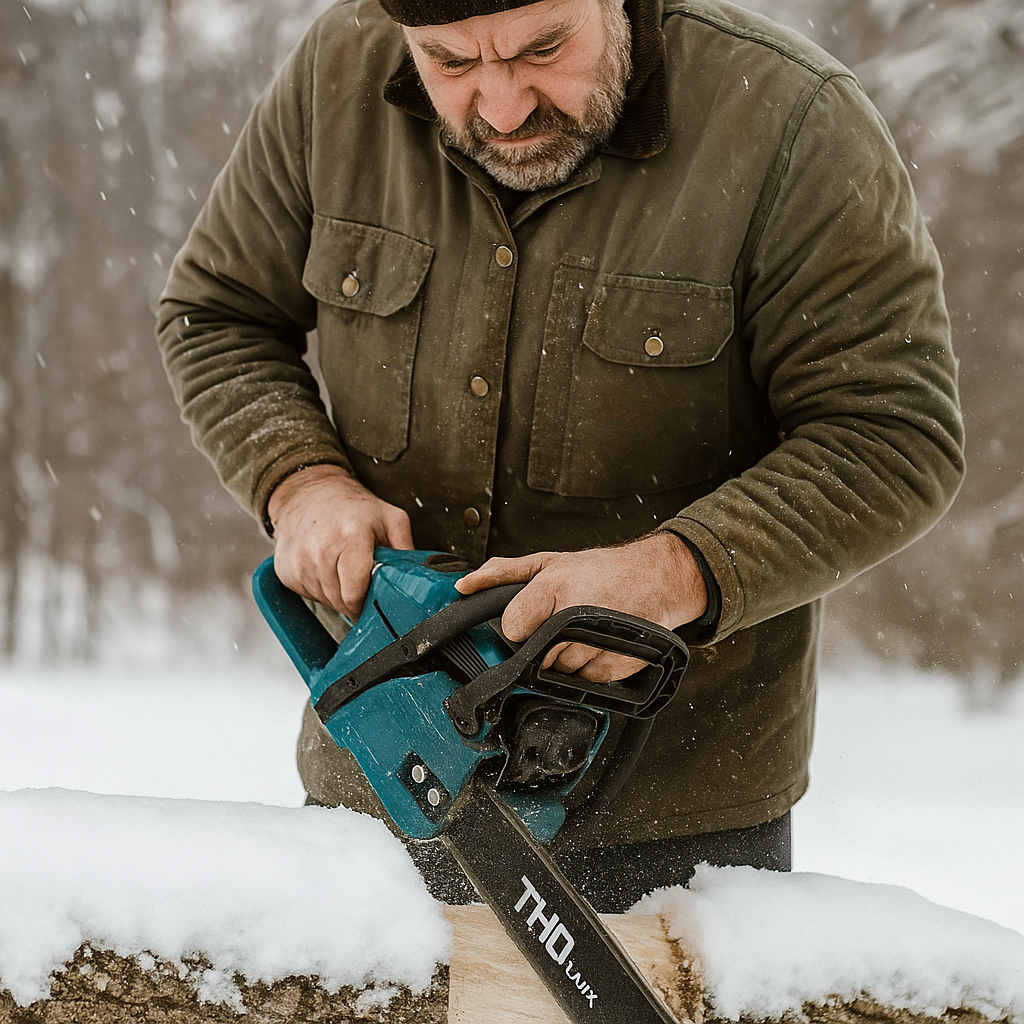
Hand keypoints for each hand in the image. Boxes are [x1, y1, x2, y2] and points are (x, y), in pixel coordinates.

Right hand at [268, 465, 413, 618]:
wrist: (307, 491)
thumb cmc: (351, 506)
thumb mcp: (389, 518)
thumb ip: (406, 549)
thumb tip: (419, 578)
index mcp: (350, 538)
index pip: (355, 593)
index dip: (366, 602)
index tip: (372, 600)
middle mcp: (320, 550)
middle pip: (340, 601)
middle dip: (354, 598)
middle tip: (360, 579)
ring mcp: (299, 561)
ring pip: (324, 601)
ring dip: (336, 594)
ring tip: (341, 568)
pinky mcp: (285, 570)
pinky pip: (306, 595)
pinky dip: (318, 588)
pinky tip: (324, 567)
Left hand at [454, 533, 707, 681]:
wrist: (657, 578)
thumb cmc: (602, 570)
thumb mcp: (549, 562)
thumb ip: (502, 573)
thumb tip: (464, 585)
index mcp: (555, 585)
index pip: (514, 627)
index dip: (519, 626)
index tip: (531, 620)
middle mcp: (577, 614)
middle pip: (536, 654)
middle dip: (542, 644)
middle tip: (561, 625)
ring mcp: (598, 642)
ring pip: (559, 670)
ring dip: (564, 658)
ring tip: (582, 633)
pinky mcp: (616, 664)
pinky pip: (585, 681)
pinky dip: (588, 668)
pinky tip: (598, 645)